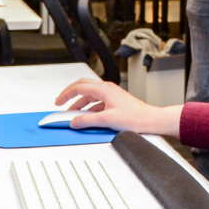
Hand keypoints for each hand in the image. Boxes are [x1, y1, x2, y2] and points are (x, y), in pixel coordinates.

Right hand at [54, 78, 182, 136]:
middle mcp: (107, 89)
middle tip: (60, 102)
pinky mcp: (115, 101)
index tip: (57, 102)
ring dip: (79, 102)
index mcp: (104, 89)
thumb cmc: (135, 117)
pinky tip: (87, 116)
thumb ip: (87, 120)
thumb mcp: (106, 120)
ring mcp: (111, 94)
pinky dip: (88, 107)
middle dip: (70, 94)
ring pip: (90, 95)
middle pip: (83, 86)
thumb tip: (74, 121)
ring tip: (72, 113)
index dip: (66, 94)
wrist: (150, 120)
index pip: (79, 87)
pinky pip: (97, 101)